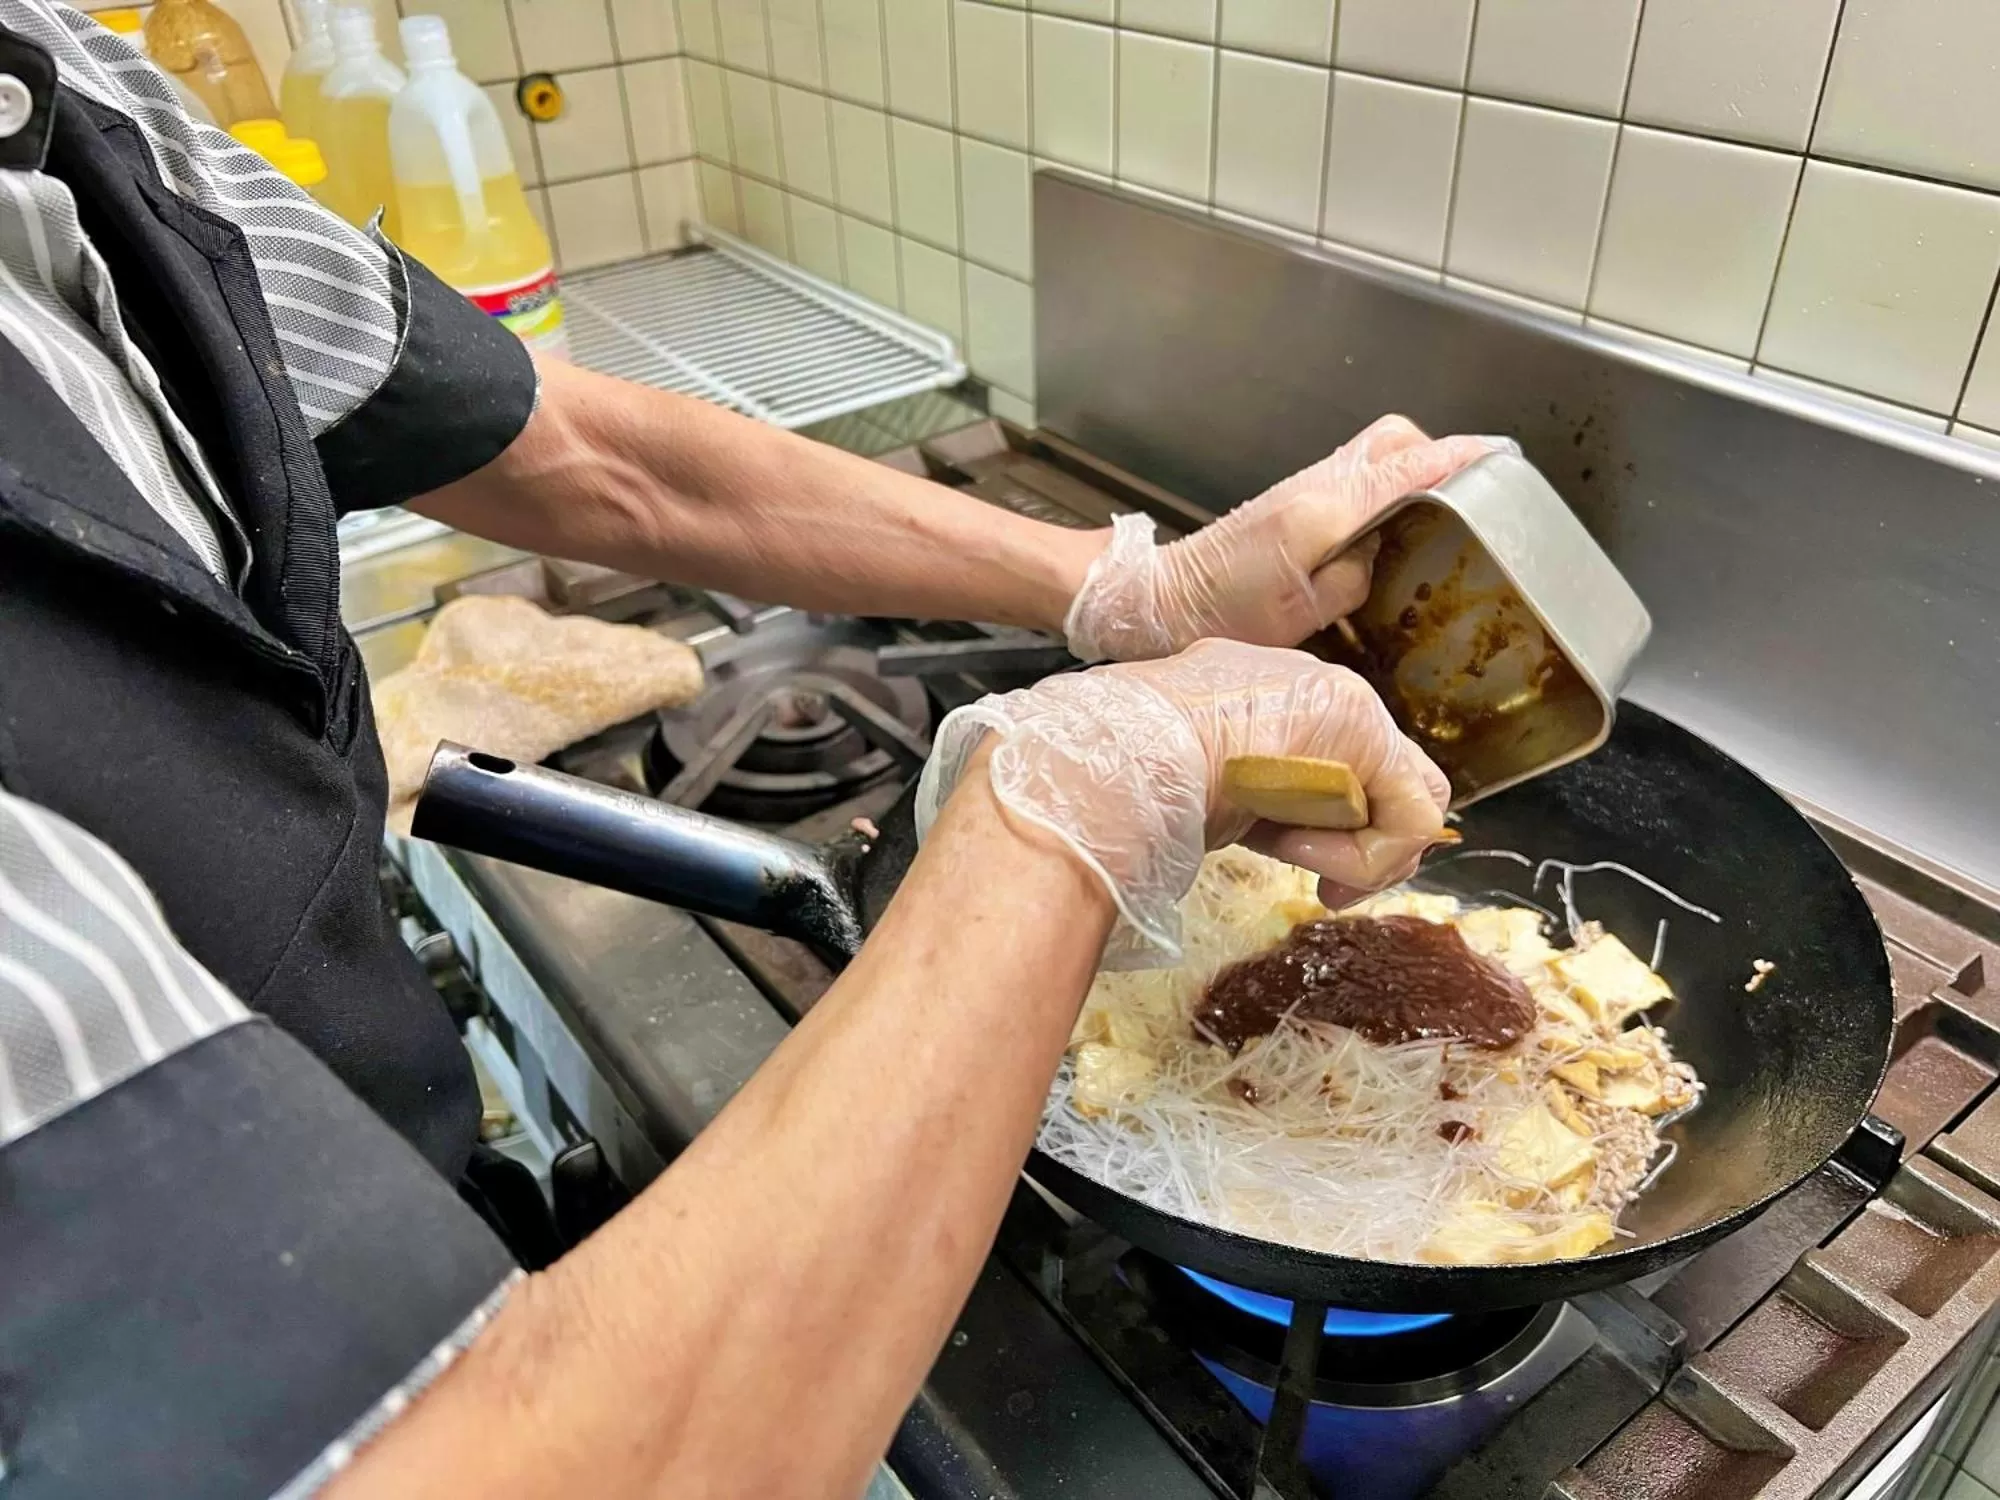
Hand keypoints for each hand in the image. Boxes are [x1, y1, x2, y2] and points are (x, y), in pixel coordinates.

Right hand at [913, 640, 1449, 967]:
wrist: (1125, 752)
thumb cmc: (1133, 771)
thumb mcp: (1197, 783)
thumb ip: (1246, 795)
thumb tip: (1271, 833)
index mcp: (1269, 691)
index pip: (1337, 759)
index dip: (1331, 821)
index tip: (1296, 856)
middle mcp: (1317, 686)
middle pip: (1388, 774)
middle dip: (1366, 840)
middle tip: (1325, 881)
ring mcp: (1346, 703)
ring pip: (1405, 798)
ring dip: (1359, 853)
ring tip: (1299, 862)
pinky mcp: (1366, 731)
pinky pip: (1408, 815)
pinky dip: (1367, 857)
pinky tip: (1304, 854)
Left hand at [1062, 416, 1504, 660]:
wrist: (1159, 600)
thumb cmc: (1218, 613)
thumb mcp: (1296, 615)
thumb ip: (1350, 582)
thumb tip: (1378, 563)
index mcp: (1324, 510)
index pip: (1407, 469)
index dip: (1458, 460)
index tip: (1499, 456)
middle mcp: (1315, 488)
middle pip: (1393, 438)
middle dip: (1437, 452)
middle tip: (1471, 484)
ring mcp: (1303, 490)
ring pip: (1373, 454)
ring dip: (1411, 468)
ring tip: (1442, 504)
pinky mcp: (1291, 503)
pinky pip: (1352, 478)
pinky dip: (1383, 487)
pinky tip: (1389, 525)